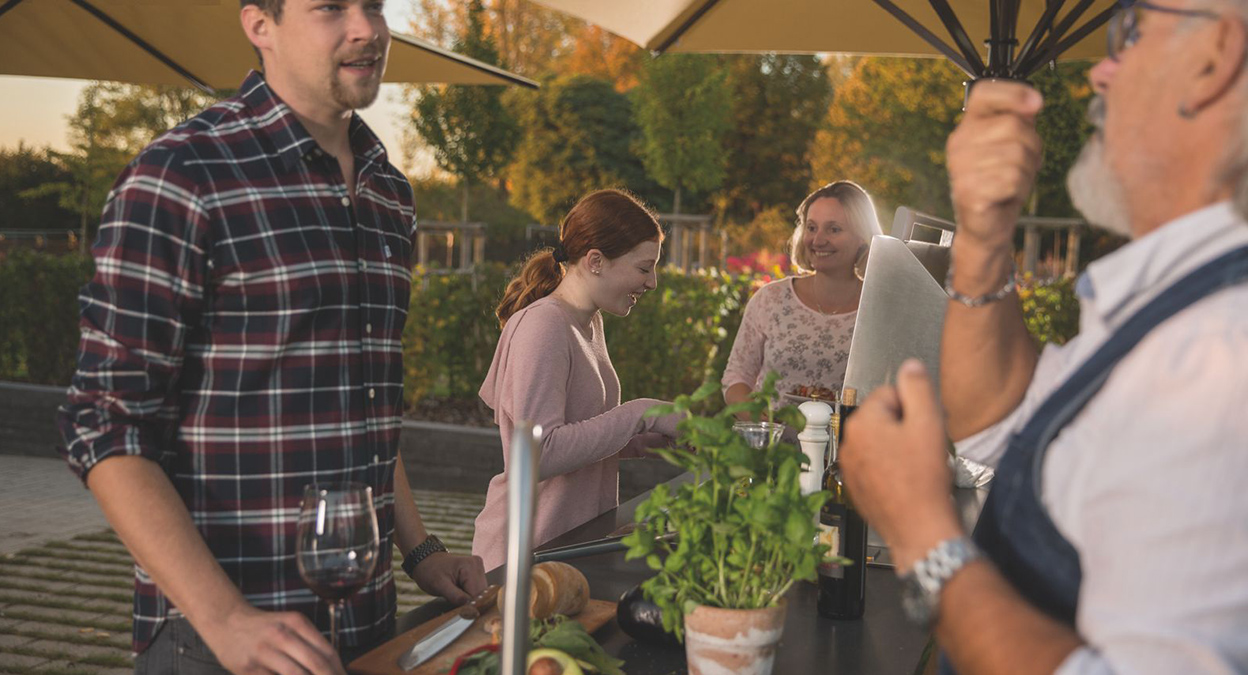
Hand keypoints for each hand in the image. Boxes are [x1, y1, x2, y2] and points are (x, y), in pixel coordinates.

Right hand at [200, 603, 345, 674]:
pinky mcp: (248, 669)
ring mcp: (264, 652)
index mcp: (296, 622)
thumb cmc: (264, 627)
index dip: (339, 670)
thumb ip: (309, 643)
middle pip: (315, 664)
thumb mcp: (290, 625)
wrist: (226, 622)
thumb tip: (333, 668)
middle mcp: (281, 635)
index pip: (327, 651)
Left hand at [410, 551, 487, 604]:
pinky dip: (469, 594)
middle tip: (454, 601)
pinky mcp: (476, 572)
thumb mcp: (439, 585)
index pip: (478, 594)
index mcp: (470, 566)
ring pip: (481, 592)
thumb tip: (471, 609)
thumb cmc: (429, 571)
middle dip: (470, 601)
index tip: (460, 610)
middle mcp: (477, 565)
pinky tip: (459, 591)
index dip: (470, 605)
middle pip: (481, 593)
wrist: (425, 561)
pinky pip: (478, 589)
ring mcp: (478, 567)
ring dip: (470, 598)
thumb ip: (456, 597)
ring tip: (455, 594)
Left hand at [839, 360, 962, 572]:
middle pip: (883, 418)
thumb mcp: (929, 422)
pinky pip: (875, 465)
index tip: (925, 425)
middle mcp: (849, 443)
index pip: (890, 393)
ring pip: (880, 442)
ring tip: (917, 465)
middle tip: (924, 446)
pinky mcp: (856, 487)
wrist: (919, 529)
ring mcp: (850, 467)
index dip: (913, 406)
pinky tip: (907, 480)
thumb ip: (918, 387)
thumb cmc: (924, 480)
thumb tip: (910, 366)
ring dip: (899, 447)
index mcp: (862, 422)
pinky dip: (891, 468)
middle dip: (905, 426)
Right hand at [947, 80, 1043, 253]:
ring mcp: (962, 168)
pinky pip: (1012, 178)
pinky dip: (1019, 188)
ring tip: (1014, 181)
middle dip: (1032, 145)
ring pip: (1017, 154)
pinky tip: (1008, 194)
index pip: (986, 93)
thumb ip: (1018, 121)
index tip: (1036, 104)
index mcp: (967, 128)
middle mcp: (960, 144)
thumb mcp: (1011, 146)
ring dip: (1027, 170)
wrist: (986, 226)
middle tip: (1023, 163)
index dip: (1014, 93)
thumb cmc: (1001, 184)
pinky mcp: (970, 191)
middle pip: (1013, 125)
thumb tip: (1033, 103)